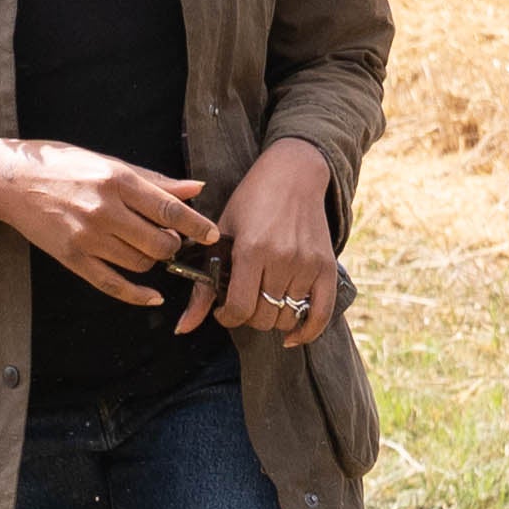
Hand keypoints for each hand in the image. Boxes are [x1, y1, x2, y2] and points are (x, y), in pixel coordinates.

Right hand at [0, 138, 213, 304]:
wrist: (11, 181)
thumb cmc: (64, 165)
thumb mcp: (110, 163)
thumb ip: (154, 181)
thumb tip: (195, 188)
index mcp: (117, 180)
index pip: (168, 208)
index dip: (196, 224)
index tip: (212, 234)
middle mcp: (104, 210)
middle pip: (159, 242)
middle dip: (173, 244)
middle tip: (168, 238)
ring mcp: (87, 237)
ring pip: (140, 263)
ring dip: (153, 261)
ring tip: (146, 248)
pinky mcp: (72, 258)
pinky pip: (113, 284)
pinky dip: (137, 294)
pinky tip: (152, 296)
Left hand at [185, 137, 346, 348]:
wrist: (293, 174)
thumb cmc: (251, 201)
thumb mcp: (220, 235)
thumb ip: (202, 287)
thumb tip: (182, 329)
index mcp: (252, 249)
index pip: (240, 309)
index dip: (226, 317)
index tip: (223, 309)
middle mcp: (283, 259)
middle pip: (263, 317)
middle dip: (248, 316)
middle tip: (243, 300)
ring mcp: (307, 264)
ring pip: (287, 318)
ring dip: (272, 318)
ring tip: (264, 300)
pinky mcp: (326, 267)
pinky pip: (321, 314)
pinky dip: (306, 330)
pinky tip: (291, 334)